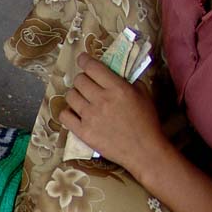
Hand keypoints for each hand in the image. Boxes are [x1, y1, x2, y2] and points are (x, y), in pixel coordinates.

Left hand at [59, 53, 168, 180]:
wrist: (144, 151)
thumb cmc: (147, 122)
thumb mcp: (144, 94)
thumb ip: (128, 80)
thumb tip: (114, 72)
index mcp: (117, 88)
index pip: (92, 67)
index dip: (84, 60)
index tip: (83, 60)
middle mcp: (101, 100)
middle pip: (79, 80)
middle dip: (82, 79)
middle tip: (88, 84)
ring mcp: (90, 116)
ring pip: (70, 96)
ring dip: (75, 94)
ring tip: (82, 99)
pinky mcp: (83, 132)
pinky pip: (64, 116)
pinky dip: (68, 112)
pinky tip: (75, 113)